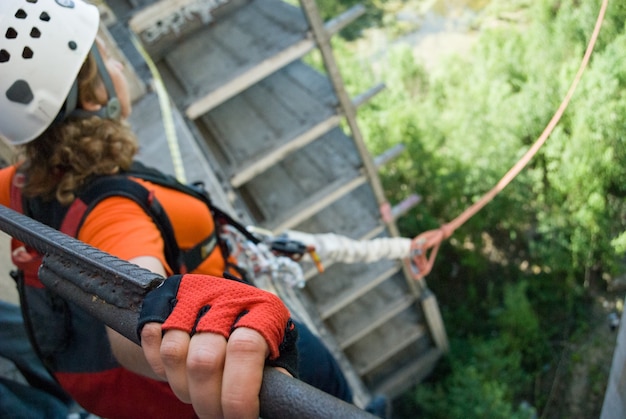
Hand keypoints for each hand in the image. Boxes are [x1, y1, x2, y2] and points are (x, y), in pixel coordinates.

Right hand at [137, 274, 297, 417]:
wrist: (222, 300)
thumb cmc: (256, 333)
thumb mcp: (277, 349)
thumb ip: (274, 372)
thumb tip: (273, 400)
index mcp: (262, 310)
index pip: (244, 349)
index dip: (238, 393)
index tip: (239, 417)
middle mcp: (227, 298)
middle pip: (204, 359)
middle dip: (207, 402)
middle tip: (217, 415)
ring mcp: (194, 297)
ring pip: (173, 352)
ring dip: (182, 387)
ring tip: (199, 393)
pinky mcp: (165, 299)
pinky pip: (151, 338)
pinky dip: (158, 365)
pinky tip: (178, 371)